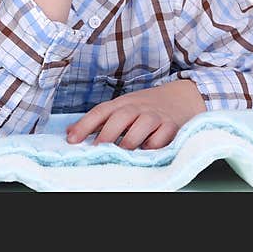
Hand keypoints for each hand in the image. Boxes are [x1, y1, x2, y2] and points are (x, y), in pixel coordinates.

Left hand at [65, 80, 205, 149]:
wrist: (183, 97)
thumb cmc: (146, 107)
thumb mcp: (122, 108)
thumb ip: (99, 121)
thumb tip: (69, 133)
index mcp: (122, 103)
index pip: (100, 111)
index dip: (84, 125)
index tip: (71, 140)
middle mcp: (138, 107)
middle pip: (120, 117)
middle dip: (107, 134)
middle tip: (97, 150)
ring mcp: (155, 116)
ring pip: (142, 125)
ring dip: (130, 140)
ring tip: (121, 154)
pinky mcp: (172, 126)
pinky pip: (163, 136)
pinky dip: (155, 144)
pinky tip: (147, 152)